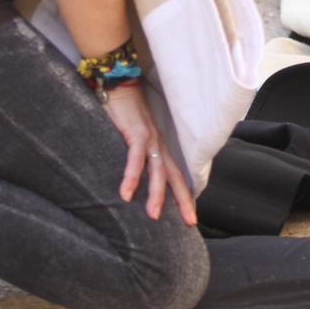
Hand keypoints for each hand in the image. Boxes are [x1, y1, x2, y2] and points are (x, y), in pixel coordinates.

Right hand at [103, 84, 196, 224]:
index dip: (184, 196)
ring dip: (156, 194)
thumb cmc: (124, 114)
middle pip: (175, 177)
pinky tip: (125, 194)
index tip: (190, 217)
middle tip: (190, 222)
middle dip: (184, 201)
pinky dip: (131, 177)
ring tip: (154, 215)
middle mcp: (159, 146)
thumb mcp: (131, 139)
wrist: (120, 86)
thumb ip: (133, 157)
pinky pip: (135, 159)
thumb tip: (127, 181)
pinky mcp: (136, 134)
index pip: (176, 176)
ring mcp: (149, 140)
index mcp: (159, 149)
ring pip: (158, 171)